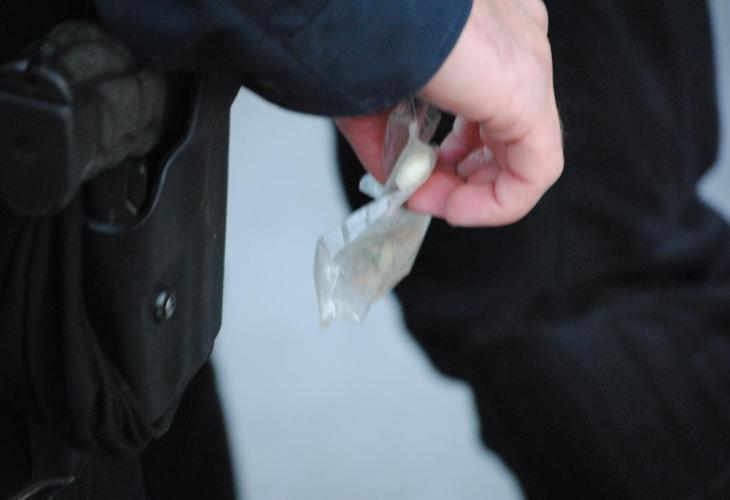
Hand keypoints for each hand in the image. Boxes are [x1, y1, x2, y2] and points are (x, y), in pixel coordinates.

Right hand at [337, 0, 562, 226]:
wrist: (358, 3)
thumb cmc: (359, 27)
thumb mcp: (371, 95)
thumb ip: (388, 142)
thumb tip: (395, 181)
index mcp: (485, 28)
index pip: (486, 107)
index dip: (450, 154)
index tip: (414, 175)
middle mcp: (517, 40)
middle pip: (506, 134)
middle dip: (461, 176)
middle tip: (419, 192)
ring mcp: (529, 63)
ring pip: (523, 154)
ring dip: (474, 192)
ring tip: (431, 202)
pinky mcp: (528, 95)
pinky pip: (534, 171)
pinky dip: (496, 203)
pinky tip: (456, 209)